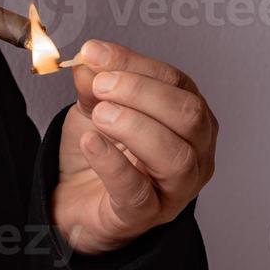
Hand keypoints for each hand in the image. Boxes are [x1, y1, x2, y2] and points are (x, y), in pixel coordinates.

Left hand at [52, 40, 217, 254]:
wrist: (74, 203)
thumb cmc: (100, 154)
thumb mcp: (95, 108)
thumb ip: (95, 85)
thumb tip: (90, 61)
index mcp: (187, 117)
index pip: (176, 81)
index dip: (135, 63)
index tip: (95, 53)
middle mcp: (194, 152)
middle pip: (188, 115)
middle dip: (141, 92)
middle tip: (101, 85)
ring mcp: (175, 189)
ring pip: (175, 156)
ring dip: (134, 126)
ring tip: (100, 114)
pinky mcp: (145, 216)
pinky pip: (137, 191)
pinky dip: (113, 162)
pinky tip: (92, 143)